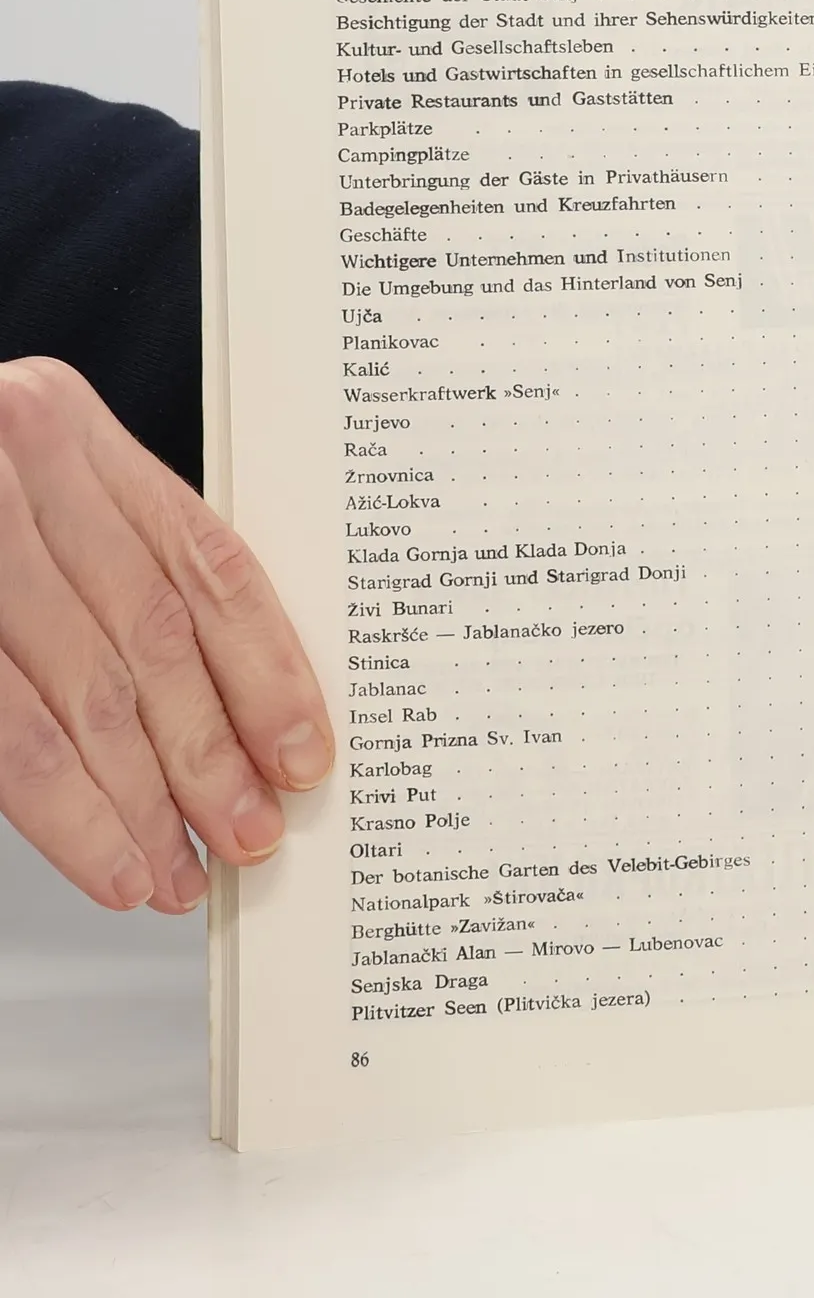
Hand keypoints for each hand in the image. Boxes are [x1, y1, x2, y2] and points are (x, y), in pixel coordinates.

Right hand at [0, 357, 333, 910]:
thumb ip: (112, 559)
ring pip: (88, 697)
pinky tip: (113, 862)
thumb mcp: (25, 489)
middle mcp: (16, 466)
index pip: (206, 563)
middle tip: (252, 830)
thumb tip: (220, 700)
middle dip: (212, 752)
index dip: (267, 668)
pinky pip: (16, 737)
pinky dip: (73, 814)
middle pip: (156, 638)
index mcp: (66, 426)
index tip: (301, 749)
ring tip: (182, 871)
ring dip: (145, 804)